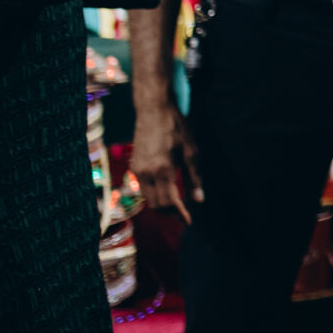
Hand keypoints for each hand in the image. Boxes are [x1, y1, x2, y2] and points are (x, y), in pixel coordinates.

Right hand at [131, 95, 201, 222]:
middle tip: (185, 215)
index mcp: (163, 169)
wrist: (153, 110)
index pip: (171, 201)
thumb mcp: (192, 151)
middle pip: (158, 204)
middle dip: (171, 213)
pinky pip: (143, 189)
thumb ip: (194, 177)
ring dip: (162, 206)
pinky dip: (155, 195)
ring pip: (149, 199)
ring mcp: (137, 170)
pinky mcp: (133, 166)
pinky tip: (167, 193)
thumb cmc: (176, 128)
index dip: (180, 214)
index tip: (189, 222)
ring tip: (178, 207)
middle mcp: (146, 173)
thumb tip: (199, 200)